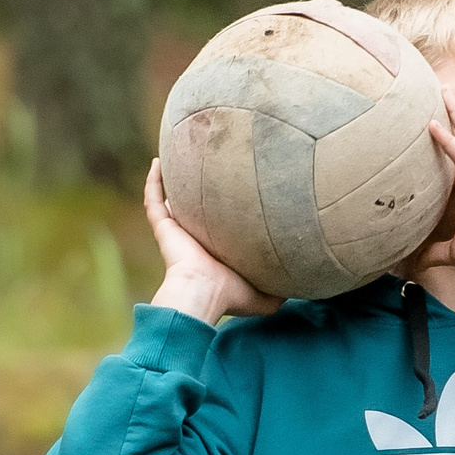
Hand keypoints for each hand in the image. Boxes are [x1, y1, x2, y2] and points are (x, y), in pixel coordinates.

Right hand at [145, 160, 281, 323]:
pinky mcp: (163, 227)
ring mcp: (177, 232)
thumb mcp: (264, 295)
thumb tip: (302, 287)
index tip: (237, 194)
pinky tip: (157, 162)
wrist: (204, 292)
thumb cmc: (231, 294)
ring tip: (175, 159)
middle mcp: (194, 240)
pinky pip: (153, 200)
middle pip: (192, 211)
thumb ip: (280, 290)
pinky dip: (153, 181)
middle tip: (206, 170)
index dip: (225, 213)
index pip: (217, 228)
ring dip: (170, 182)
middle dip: (196, 193)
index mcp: (214, 252)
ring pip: (170, 201)